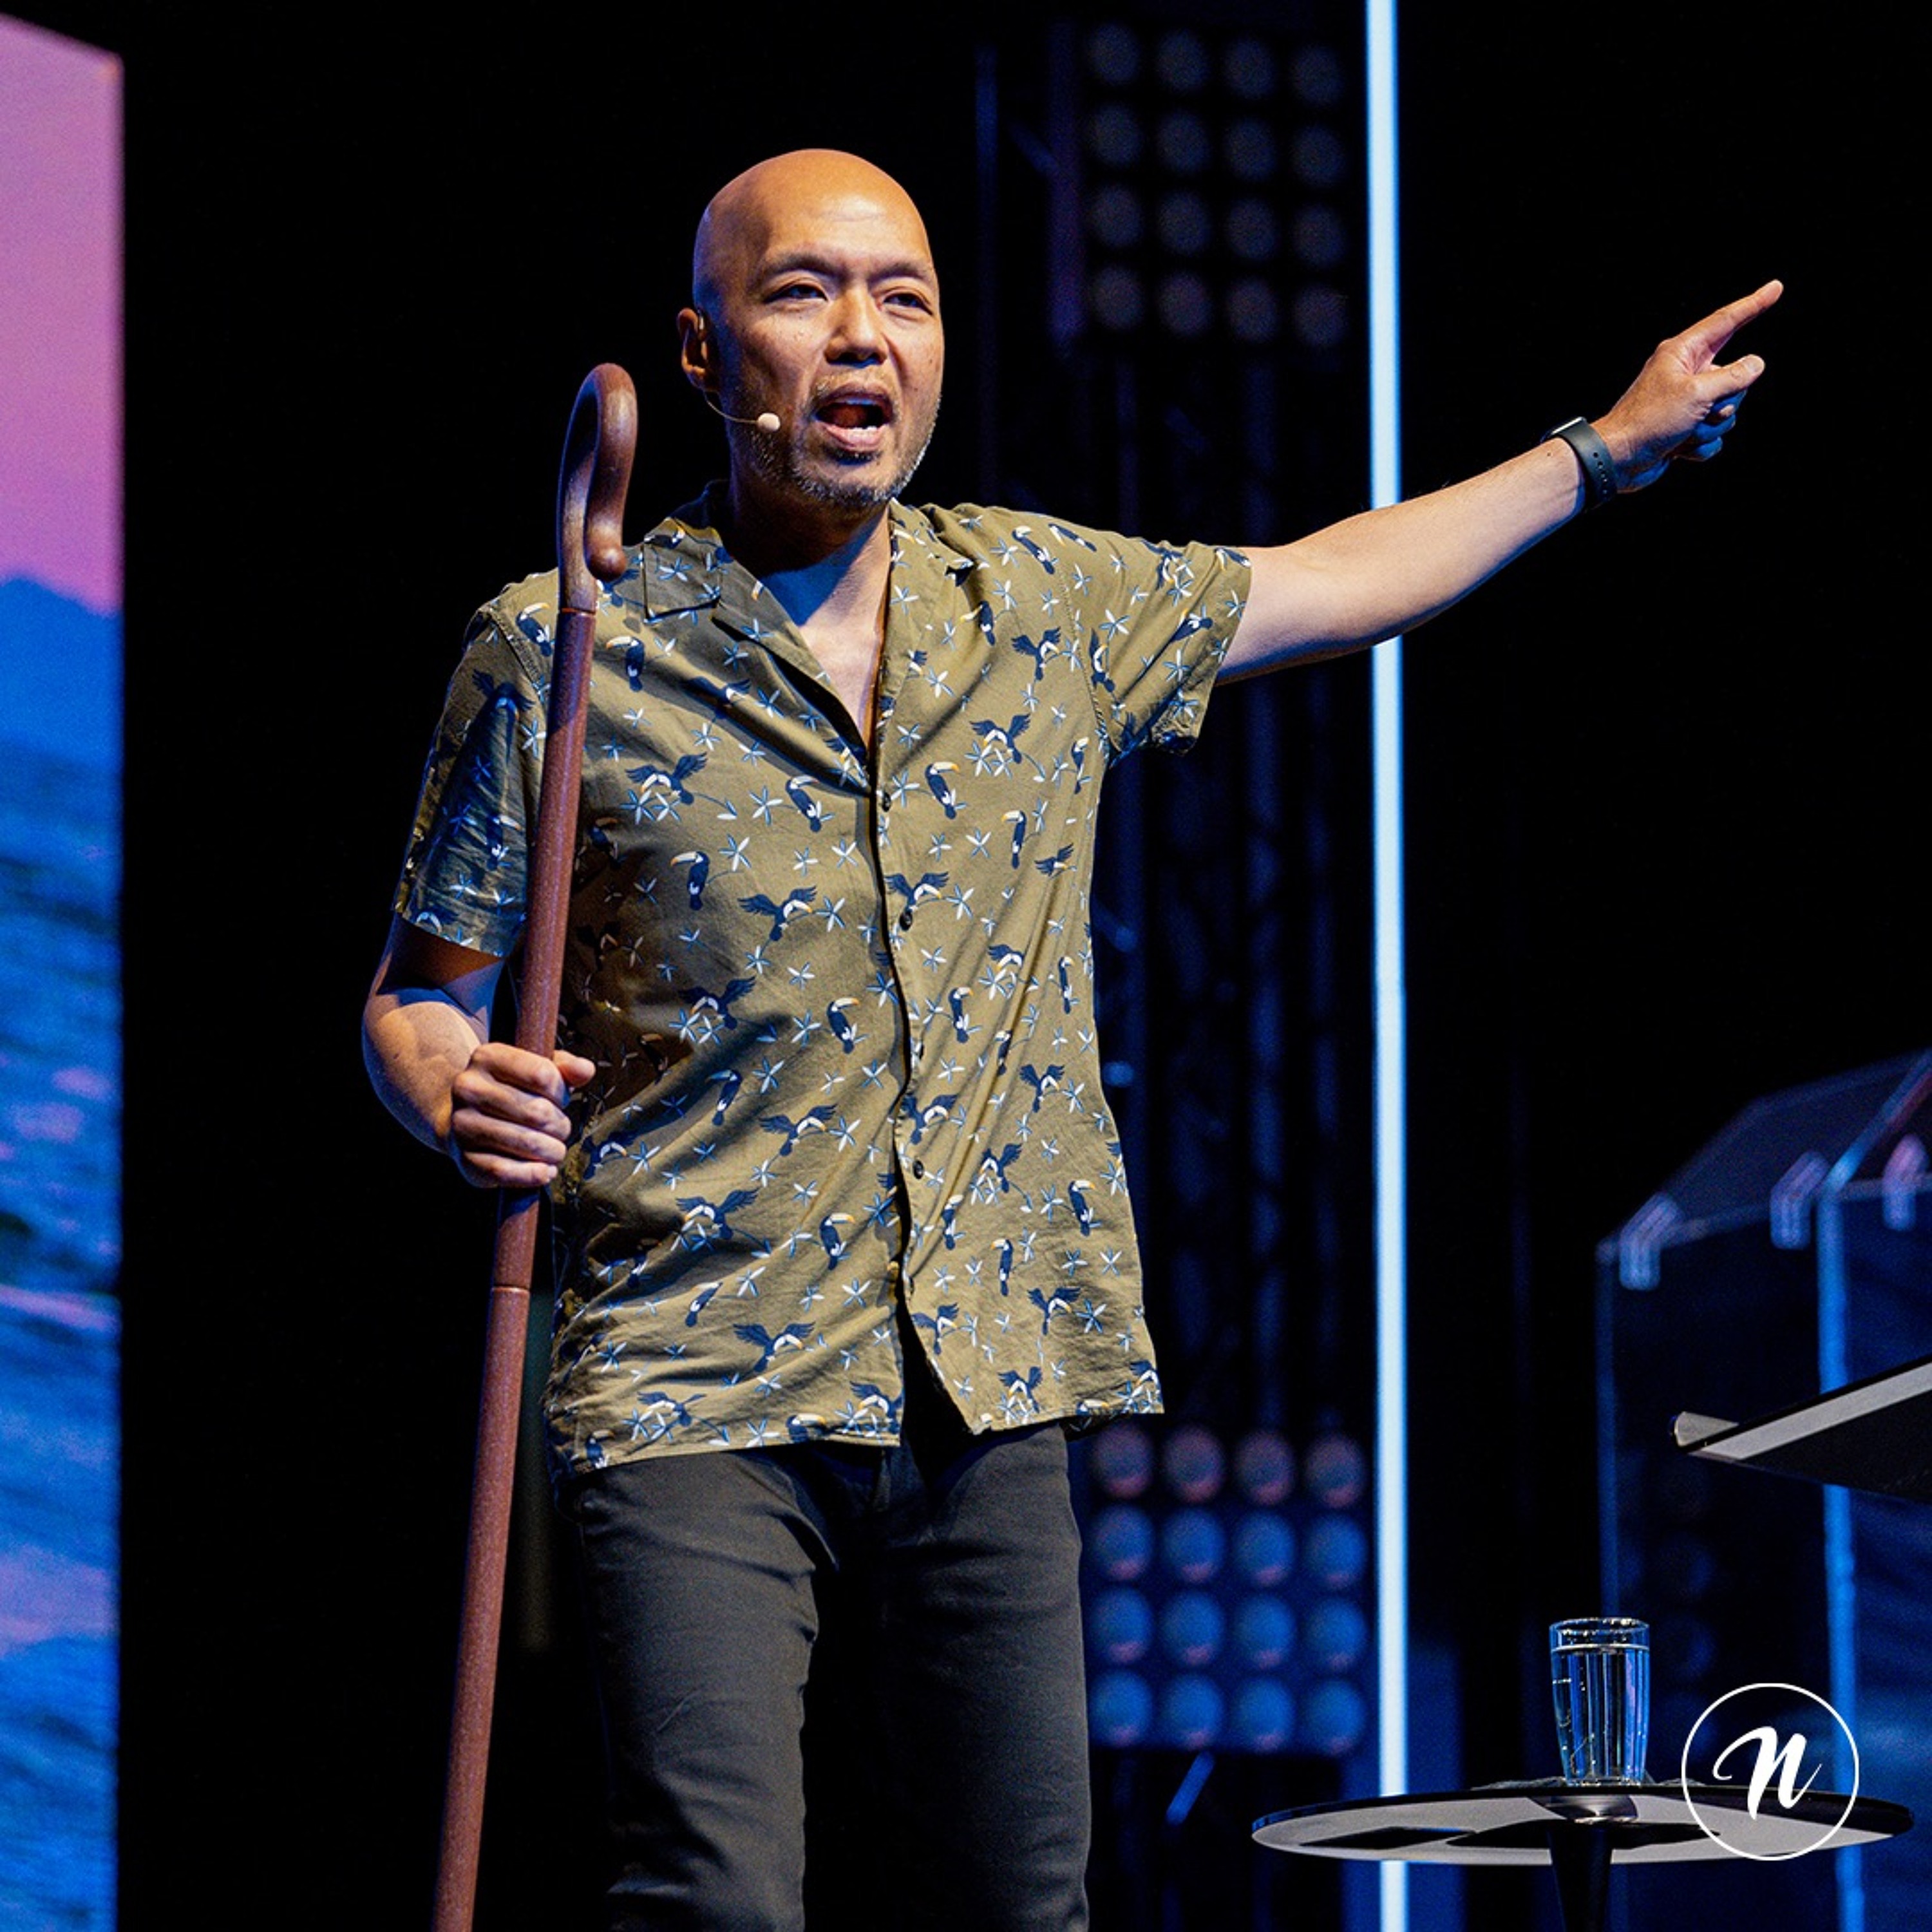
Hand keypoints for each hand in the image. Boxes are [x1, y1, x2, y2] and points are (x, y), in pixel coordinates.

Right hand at [444, 1040, 595, 1188]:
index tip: (559, 1099)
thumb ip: (564, 1067)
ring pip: (527, 1143)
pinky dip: (534, 1175)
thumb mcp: (536, 1069)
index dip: (561, 1092)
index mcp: (487, 1057)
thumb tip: (584, 1070)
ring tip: (553, 1149)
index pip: (542, 1075)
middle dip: (560, 1125)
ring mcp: (462, 1125)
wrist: (463, 1119)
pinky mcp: (464, 1159)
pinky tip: (544, 1170)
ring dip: (552, 1151)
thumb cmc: (510, 1092)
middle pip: (538, 1112)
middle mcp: (468, 1088)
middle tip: (560, 1129)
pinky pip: (506, 1171)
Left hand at [1595, 280, 1781, 491]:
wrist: (1618, 461)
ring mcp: (1686, 402)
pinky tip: (1679, 449)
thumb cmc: (1649, 420)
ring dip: (1711, 427)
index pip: (1726, 322)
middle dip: (1726, 401)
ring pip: (1727, 410)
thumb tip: (1755, 364)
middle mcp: (1686, 373)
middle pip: (1734, 377)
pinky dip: (1701, 445)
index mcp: (1682, 353)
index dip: (1753, 305)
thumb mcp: (1696, 393)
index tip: (1775, 287)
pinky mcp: (1685, 428)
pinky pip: (1713, 435)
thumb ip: (1733, 376)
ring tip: (1684, 432)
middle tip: (1700, 412)